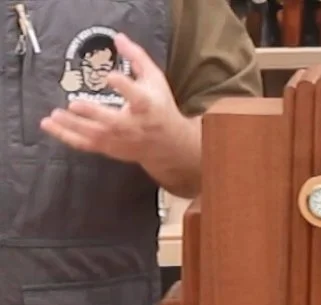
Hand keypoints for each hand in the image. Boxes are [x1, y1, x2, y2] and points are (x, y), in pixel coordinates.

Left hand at [41, 33, 185, 172]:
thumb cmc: (160, 107)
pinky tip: (50, 126)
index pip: (137, 98)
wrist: (169, 143)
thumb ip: (137, 59)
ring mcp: (120, 139)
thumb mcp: (155, 80)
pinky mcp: (110, 148)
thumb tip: (119, 38)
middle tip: (74, 104)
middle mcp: (133, 125)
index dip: (124, 86)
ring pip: (95, 135)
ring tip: (53, 115)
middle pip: (113, 122)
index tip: (111, 76)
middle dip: (94, 114)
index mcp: (147, 106)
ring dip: (73, 126)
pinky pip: (86, 144)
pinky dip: (67, 136)